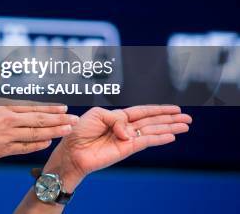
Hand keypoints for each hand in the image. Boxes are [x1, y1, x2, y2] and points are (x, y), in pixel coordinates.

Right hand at [0, 64, 79, 162]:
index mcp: (2, 107)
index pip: (31, 105)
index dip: (49, 106)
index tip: (63, 106)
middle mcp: (8, 121)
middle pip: (38, 119)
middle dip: (59, 119)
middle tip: (75, 119)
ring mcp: (7, 137)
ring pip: (36, 133)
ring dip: (54, 131)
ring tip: (68, 130)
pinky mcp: (3, 150)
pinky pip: (25, 147)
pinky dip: (38, 145)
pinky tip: (48, 142)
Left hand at [45, 105, 191, 189]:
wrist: (72, 150)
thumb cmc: (79, 131)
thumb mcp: (96, 115)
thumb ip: (116, 118)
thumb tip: (129, 131)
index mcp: (117, 117)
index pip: (142, 112)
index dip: (158, 110)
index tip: (175, 108)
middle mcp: (125, 128)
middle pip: (152, 121)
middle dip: (170, 119)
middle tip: (187, 118)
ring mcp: (127, 139)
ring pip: (152, 131)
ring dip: (169, 128)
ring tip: (186, 126)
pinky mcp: (126, 149)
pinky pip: (145, 142)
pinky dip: (158, 139)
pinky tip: (171, 136)